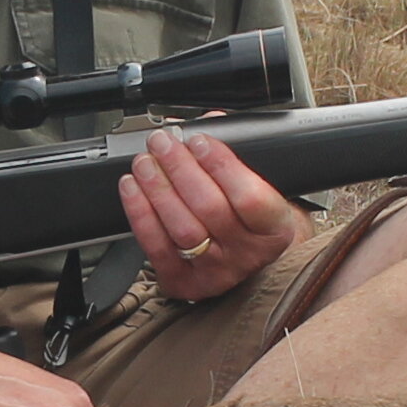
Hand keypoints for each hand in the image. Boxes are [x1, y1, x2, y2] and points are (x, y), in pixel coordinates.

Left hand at [122, 125, 305, 301]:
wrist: (248, 263)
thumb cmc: (251, 221)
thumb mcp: (261, 186)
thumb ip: (237, 152)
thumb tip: (208, 124)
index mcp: (273, 228)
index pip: (251, 198)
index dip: (221, 165)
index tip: (199, 140)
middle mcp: (246, 254)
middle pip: (210, 209)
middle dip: (181, 168)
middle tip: (163, 143)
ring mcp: (214, 272)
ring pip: (182, 228)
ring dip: (158, 189)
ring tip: (145, 162)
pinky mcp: (183, 282)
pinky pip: (156, 247)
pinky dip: (140, 213)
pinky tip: (133, 189)